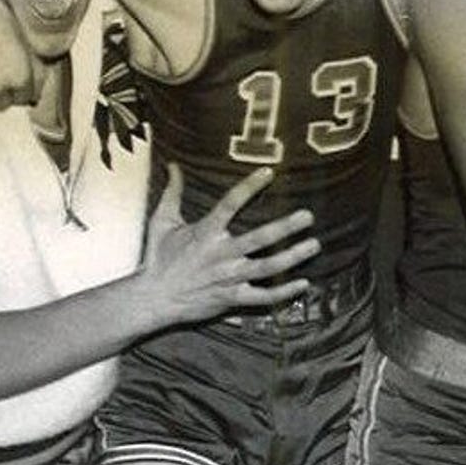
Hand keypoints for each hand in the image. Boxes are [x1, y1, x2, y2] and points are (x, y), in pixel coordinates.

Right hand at [141, 165, 320, 325]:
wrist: (151, 299)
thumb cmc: (157, 259)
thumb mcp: (162, 222)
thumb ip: (172, 192)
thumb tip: (173, 165)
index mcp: (205, 232)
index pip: (230, 204)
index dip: (249, 187)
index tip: (269, 172)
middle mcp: (220, 254)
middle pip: (259, 239)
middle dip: (285, 227)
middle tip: (308, 216)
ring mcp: (228, 278)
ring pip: (266, 268)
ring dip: (292, 257)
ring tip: (314, 245)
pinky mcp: (230, 299)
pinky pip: (261, 297)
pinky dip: (283, 293)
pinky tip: (303, 284)